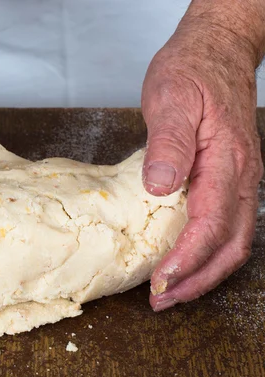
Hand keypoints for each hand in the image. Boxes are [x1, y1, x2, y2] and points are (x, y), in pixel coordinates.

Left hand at [141, 19, 262, 310]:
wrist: (217, 51)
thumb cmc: (192, 72)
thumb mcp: (170, 101)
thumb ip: (167, 145)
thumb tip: (159, 188)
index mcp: (227, 162)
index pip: (210, 226)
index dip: (186, 260)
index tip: (160, 281)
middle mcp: (242, 178)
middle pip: (230, 247)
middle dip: (196, 281)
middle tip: (161, 300)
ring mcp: (241, 181)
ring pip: (233, 243)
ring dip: (202, 274)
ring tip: (170, 292)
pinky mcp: (231, 181)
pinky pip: (227, 227)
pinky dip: (206, 254)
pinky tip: (184, 262)